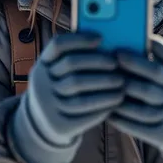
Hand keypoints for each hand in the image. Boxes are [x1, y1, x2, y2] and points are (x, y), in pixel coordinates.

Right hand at [10, 32, 124, 162]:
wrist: (44, 124)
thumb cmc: (62, 88)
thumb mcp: (60, 71)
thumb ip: (78, 57)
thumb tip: (108, 42)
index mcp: (42, 65)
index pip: (58, 45)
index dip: (79, 39)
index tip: (100, 38)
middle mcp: (40, 84)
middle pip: (71, 66)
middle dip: (97, 62)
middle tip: (116, 63)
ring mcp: (47, 106)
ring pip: (79, 92)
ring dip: (105, 86)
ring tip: (122, 82)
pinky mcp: (59, 125)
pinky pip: (84, 114)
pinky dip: (103, 106)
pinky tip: (116, 101)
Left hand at [109, 34, 162, 157]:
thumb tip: (137, 40)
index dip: (152, 46)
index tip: (132, 39)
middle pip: (156, 76)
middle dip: (133, 64)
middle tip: (114, 56)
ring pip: (144, 103)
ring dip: (122, 94)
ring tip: (105, 84)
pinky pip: (139, 127)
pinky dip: (121, 119)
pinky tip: (108, 111)